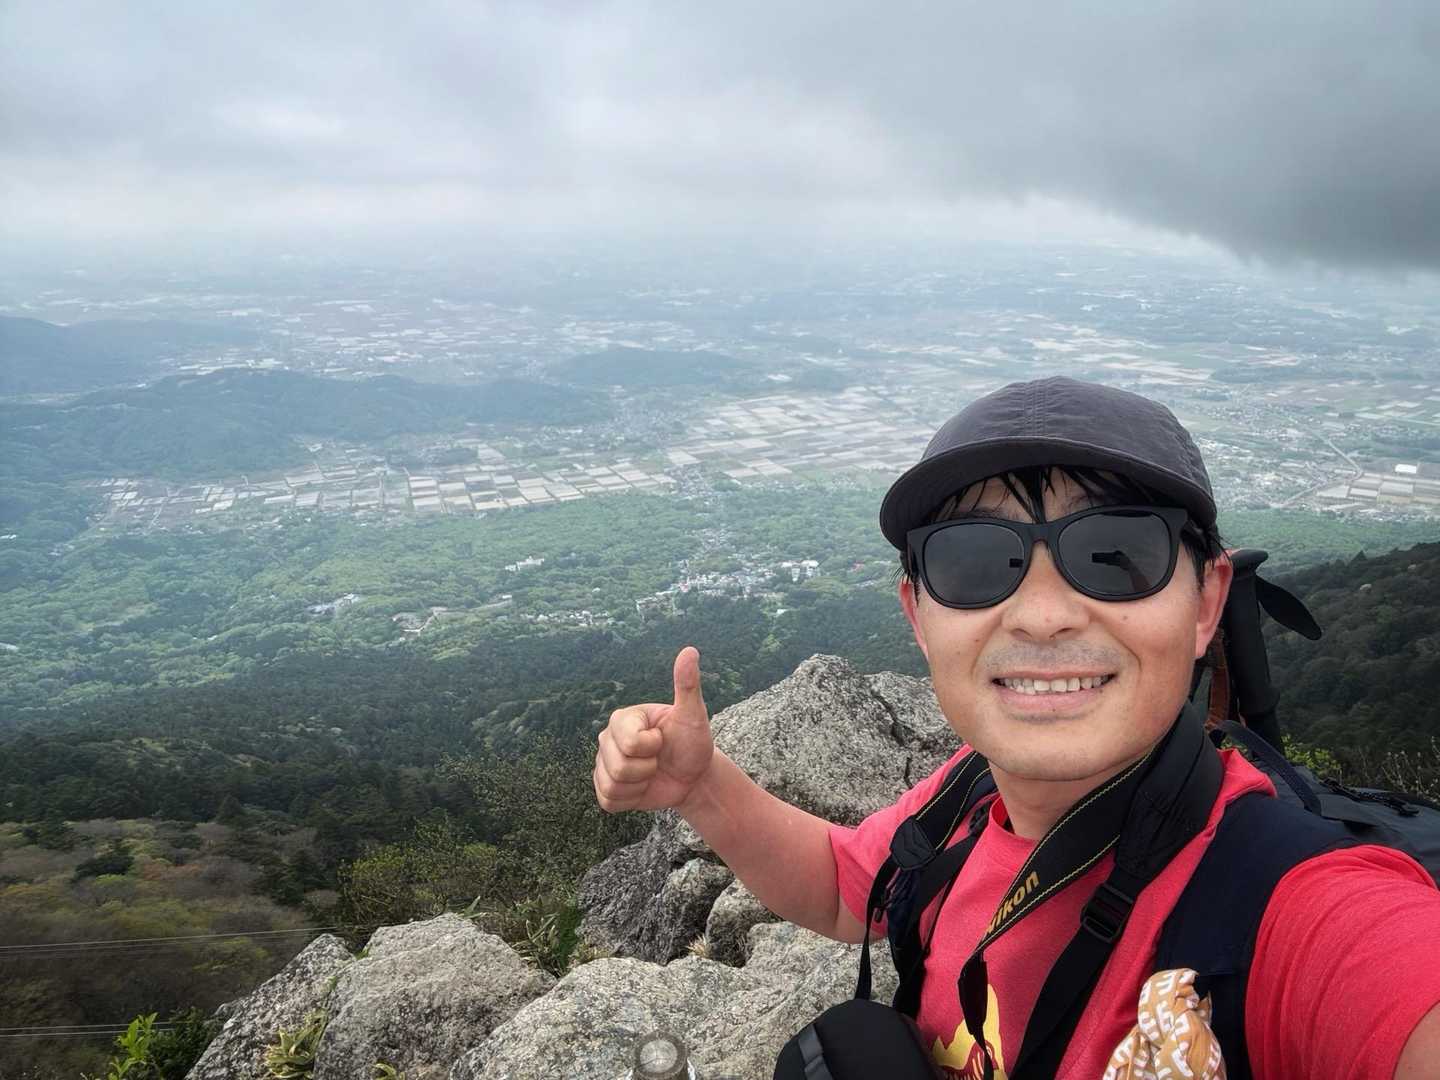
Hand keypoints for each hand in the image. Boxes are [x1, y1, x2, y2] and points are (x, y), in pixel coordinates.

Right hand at [594, 646, 714, 812]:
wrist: (693, 776)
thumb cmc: (692, 742)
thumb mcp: (693, 714)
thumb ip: (687, 684)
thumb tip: (690, 650)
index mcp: (623, 718)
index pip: (630, 743)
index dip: (652, 748)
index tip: (663, 740)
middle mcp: (607, 739)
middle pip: (619, 767)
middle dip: (648, 769)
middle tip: (659, 760)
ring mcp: (603, 764)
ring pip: (612, 786)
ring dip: (640, 786)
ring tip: (651, 774)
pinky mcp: (605, 788)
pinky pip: (608, 802)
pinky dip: (631, 800)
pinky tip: (642, 788)